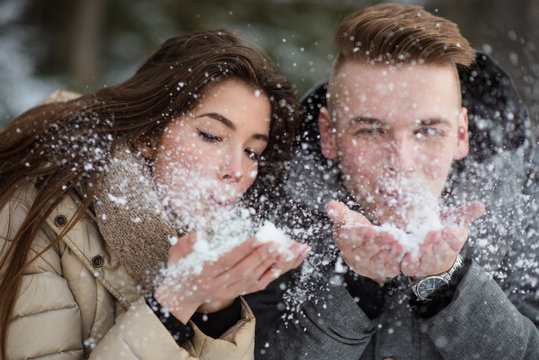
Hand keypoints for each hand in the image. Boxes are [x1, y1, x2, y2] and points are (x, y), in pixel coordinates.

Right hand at [155, 233, 309, 323]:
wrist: (181, 294)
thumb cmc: (181, 267)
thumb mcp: (176, 253)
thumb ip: (185, 243)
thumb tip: (198, 236)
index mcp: (204, 272)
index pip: (227, 260)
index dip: (244, 250)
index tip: (259, 238)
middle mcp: (218, 285)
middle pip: (244, 271)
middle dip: (263, 257)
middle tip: (279, 242)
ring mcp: (229, 292)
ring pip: (255, 279)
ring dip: (274, 265)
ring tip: (291, 251)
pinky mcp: (238, 293)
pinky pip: (258, 285)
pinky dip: (273, 274)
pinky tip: (286, 263)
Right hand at [326, 201, 402, 283]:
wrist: (363, 243)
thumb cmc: (354, 228)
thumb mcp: (346, 218)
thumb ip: (338, 212)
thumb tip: (330, 207)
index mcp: (344, 242)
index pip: (350, 239)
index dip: (361, 234)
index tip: (371, 230)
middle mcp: (353, 257)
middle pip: (364, 251)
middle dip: (378, 243)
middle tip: (390, 235)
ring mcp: (366, 265)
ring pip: (376, 262)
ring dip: (388, 254)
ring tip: (398, 245)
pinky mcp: (378, 271)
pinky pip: (386, 269)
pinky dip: (394, 263)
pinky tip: (401, 255)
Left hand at [400, 201, 484, 277]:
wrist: (430, 255)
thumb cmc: (442, 233)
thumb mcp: (454, 222)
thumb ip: (465, 213)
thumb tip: (481, 205)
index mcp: (454, 244)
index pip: (456, 240)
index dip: (452, 236)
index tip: (449, 229)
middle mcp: (442, 256)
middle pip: (441, 251)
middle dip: (437, 243)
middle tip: (433, 234)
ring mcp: (427, 264)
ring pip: (425, 259)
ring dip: (421, 252)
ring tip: (420, 244)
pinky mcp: (412, 268)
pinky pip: (409, 265)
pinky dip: (405, 259)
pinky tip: (402, 251)